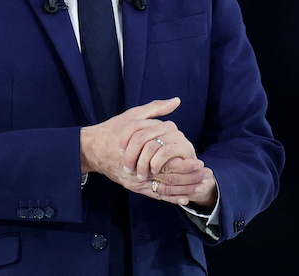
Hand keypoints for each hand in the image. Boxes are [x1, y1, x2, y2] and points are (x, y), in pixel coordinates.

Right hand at [80, 98, 214, 207]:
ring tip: (200, 188)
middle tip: (206, 178)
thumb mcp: (134, 115)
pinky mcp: (134, 186)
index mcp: (141, 151)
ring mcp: (136, 180)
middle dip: (189, 179)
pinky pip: (155, 195)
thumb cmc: (113, 129)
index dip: (185, 165)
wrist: (92, 148)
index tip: (200, 163)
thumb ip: (156, 109)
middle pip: (168, 178)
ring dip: (183, 189)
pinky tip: (184, 198)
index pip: (167, 162)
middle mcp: (139, 169)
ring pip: (163, 188)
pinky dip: (170, 197)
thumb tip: (176, 101)